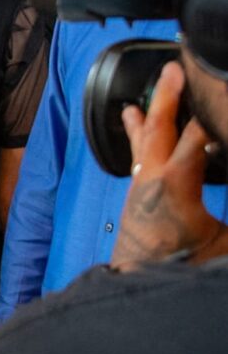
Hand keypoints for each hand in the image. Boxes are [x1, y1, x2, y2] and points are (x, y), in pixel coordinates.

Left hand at [112, 61, 227, 265]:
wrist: (138, 284)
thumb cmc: (181, 267)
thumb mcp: (224, 243)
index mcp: (177, 184)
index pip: (197, 137)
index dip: (211, 117)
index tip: (219, 96)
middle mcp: (152, 178)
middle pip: (159, 126)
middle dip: (168, 95)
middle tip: (174, 69)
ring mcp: (140, 185)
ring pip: (141, 140)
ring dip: (145, 114)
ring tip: (140, 97)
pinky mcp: (135, 195)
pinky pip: (137, 156)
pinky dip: (139, 137)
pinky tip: (135, 131)